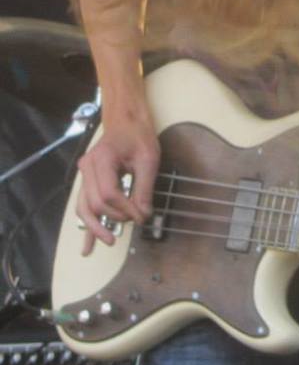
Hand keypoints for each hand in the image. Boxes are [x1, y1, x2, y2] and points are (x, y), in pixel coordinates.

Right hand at [75, 112, 159, 254]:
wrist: (126, 120)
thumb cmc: (138, 135)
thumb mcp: (148, 158)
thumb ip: (144, 187)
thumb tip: (143, 214)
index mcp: (101, 160)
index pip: (109, 193)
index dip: (125, 208)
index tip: (142, 216)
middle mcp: (87, 168)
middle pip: (96, 202)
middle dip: (116, 216)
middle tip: (136, 220)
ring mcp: (84, 175)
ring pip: (84, 208)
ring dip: (96, 227)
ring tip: (108, 241)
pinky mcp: (88, 181)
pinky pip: (85, 205)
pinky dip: (88, 224)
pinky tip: (88, 244)